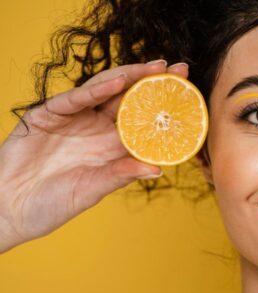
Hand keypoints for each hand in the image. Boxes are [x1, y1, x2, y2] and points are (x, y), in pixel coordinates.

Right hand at [0, 60, 188, 252]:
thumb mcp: (91, 190)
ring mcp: (73, 119)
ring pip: (105, 90)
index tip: (190, 94)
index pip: (144, 120)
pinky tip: (118, 82)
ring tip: (156, 68)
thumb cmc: (52, 205)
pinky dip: (95, 89)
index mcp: (111, 147)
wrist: (10, 210)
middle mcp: (96, 129)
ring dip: (131, 77)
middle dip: (154, 82)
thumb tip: (157, 169)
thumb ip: (120, 176)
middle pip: (130, 99)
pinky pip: (75, 98)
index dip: (165, 107)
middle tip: (181, 68)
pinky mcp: (48, 115)